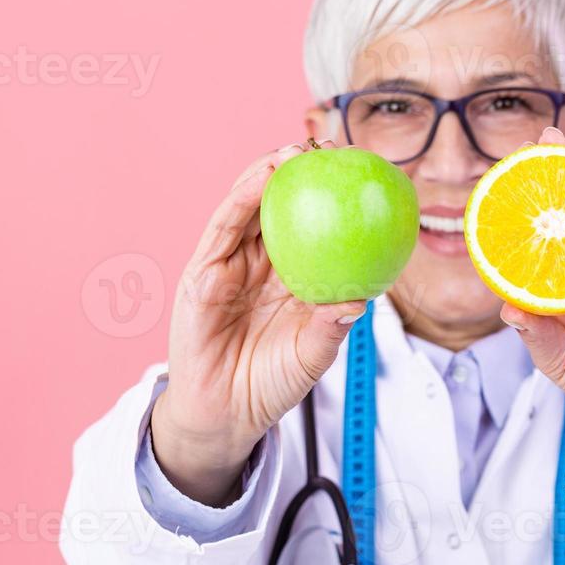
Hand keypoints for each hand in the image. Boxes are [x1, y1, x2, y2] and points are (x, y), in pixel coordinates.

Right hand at [150, 141, 366, 504]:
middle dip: (300, 174)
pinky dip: (242, 198)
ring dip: (268, 173)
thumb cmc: (269, 385)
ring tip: (295, 150)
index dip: (329, 201)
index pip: (310, 229)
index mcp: (288, 280)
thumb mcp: (311, 355)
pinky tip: (262, 177)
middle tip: (329, 147)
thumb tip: (361, 300)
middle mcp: (259, 266)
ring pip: (248, 208)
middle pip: (279, 208)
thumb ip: (331, 326)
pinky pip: (223, 228)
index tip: (358, 175)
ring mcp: (229, 267)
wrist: (224, 417)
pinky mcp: (202, 273)